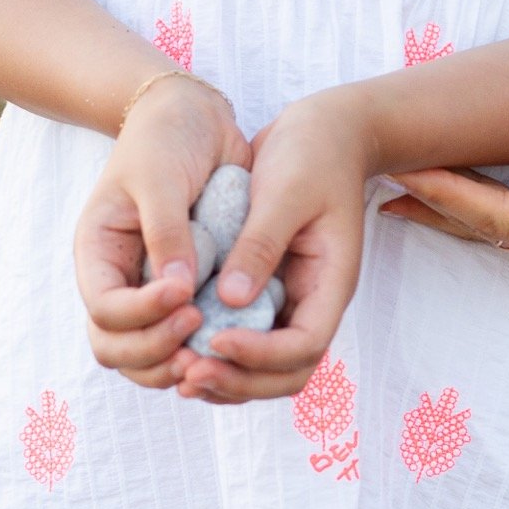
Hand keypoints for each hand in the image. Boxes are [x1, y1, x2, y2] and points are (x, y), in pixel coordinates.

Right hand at [74, 73, 249, 387]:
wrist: (194, 118)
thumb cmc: (167, 139)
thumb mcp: (160, 176)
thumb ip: (166, 232)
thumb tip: (178, 291)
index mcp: (99, 254)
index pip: (106, 310)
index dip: (142, 314)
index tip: (186, 296)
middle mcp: (120, 281)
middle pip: (118, 347)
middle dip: (155, 353)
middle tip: (200, 338)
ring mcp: (151, 290)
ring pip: (148, 355)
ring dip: (177, 363)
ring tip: (216, 352)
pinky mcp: (188, 291)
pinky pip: (185, 337)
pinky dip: (203, 348)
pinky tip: (234, 340)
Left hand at [171, 87, 371, 406]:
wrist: (325, 128)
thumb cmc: (314, 152)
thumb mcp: (286, 191)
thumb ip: (260, 244)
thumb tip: (229, 299)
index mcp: (330, 281)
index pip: (304, 345)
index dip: (260, 355)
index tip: (216, 338)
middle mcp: (312, 299)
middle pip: (285, 373)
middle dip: (238, 381)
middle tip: (188, 374)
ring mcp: (290, 297)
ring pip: (263, 366)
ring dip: (224, 376)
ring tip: (179, 372)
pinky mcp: (266, 286)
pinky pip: (244, 335)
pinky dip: (216, 352)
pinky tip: (179, 344)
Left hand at [382, 47, 508, 283]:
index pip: (497, 216)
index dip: (444, 192)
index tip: (398, 166)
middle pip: (482, 231)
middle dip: (426, 202)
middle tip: (363, 175)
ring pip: (490, 234)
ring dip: (440, 207)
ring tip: (380, 176)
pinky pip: (506, 227)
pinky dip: (467, 206)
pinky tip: (427, 183)